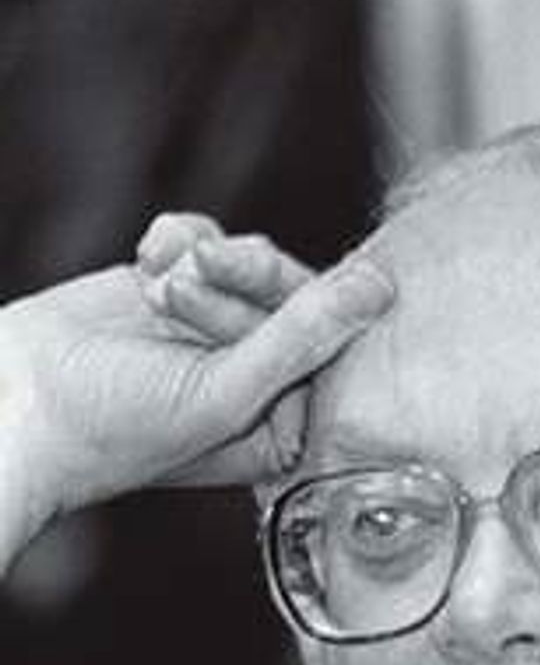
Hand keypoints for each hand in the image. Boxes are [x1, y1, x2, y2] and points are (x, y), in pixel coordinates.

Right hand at [0, 223, 391, 567]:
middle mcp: (261, 379)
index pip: (335, 347)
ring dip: (202, 265)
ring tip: (153, 293)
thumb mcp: (225, 390)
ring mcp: (219, 330)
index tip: (245, 324)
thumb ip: (305, 339)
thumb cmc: (117, 426)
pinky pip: (206, 237)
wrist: (18, 401)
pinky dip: (174, 241)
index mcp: (285, 424)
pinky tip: (141, 265)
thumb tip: (379, 289)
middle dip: (240, 286)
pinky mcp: (178, 289)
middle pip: (297, 295)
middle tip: (179, 295)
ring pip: (252, 261)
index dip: (299, 317)